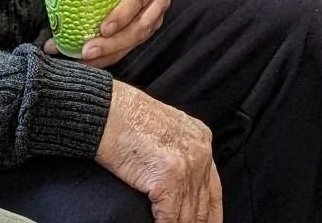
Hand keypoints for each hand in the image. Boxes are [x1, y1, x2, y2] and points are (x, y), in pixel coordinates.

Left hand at [46, 0, 168, 68]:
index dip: (122, 14)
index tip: (103, 28)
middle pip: (139, 26)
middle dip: (113, 43)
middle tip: (87, 51)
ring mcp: (155, 15)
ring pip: (135, 40)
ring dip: (109, 53)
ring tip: (84, 59)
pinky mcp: (147, 27)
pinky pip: (131, 45)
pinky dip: (110, 55)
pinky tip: (91, 61)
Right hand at [97, 81, 221, 222]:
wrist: (108, 111)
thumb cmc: (127, 119)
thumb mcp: (167, 129)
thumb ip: (180, 153)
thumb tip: (179, 185)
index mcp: (202, 140)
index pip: (213, 190)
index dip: (211, 215)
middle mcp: (201, 154)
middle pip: (202, 206)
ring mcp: (187, 167)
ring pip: (188, 216)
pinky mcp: (168, 180)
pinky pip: (169, 219)